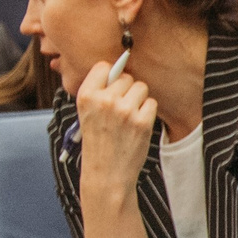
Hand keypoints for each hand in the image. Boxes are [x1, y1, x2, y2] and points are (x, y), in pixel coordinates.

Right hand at [75, 60, 158, 202]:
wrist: (106, 172)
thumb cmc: (98, 141)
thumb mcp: (87, 113)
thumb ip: (99, 91)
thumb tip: (119, 66)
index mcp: (86, 96)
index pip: (103, 66)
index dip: (110, 76)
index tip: (111, 87)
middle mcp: (104, 100)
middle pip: (126, 77)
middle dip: (127, 90)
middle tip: (120, 109)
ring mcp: (124, 110)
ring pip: (141, 88)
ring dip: (139, 100)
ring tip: (128, 117)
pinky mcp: (142, 121)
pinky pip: (151, 103)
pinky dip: (148, 112)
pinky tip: (137, 125)